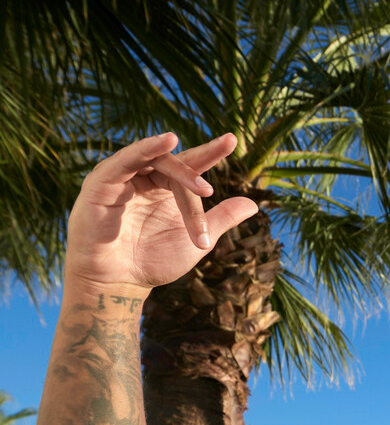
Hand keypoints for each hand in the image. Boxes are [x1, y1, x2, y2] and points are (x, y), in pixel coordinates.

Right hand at [64, 132, 257, 293]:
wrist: (118, 285)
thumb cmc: (152, 263)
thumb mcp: (195, 242)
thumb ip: (220, 220)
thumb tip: (254, 204)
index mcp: (163, 187)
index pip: (190, 164)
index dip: (210, 152)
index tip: (232, 140)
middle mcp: (142, 177)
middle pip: (173, 164)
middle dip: (193, 176)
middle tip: (210, 192)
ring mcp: (121, 177)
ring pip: (154, 162)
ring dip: (177, 170)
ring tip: (198, 181)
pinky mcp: (101, 182)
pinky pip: (124, 160)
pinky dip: (144, 149)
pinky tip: (166, 141)